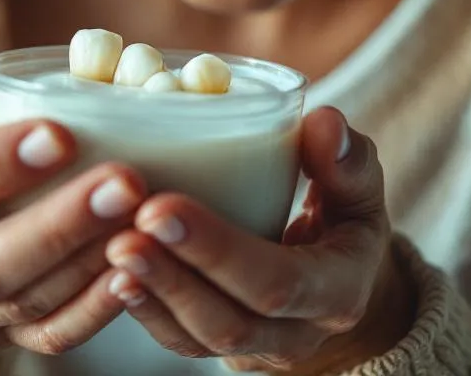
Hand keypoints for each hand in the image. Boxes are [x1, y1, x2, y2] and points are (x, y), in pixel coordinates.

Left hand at [103, 107, 414, 372]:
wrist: (340, 277)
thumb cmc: (345, 215)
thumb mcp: (359, 187)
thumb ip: (347, 157)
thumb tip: (323, 122)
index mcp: (338, 291)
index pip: (278, 281)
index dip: (218, 249)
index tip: (163, 206)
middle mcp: (299, 332)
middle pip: (231, 321)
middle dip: (173, 276)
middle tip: (124, 231)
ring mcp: (257, 349)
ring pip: (198, 339)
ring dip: (152, 294)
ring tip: (111, 249)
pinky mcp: (221, 348)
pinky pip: (180, 342)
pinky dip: (144, 310)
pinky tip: (111, 275)